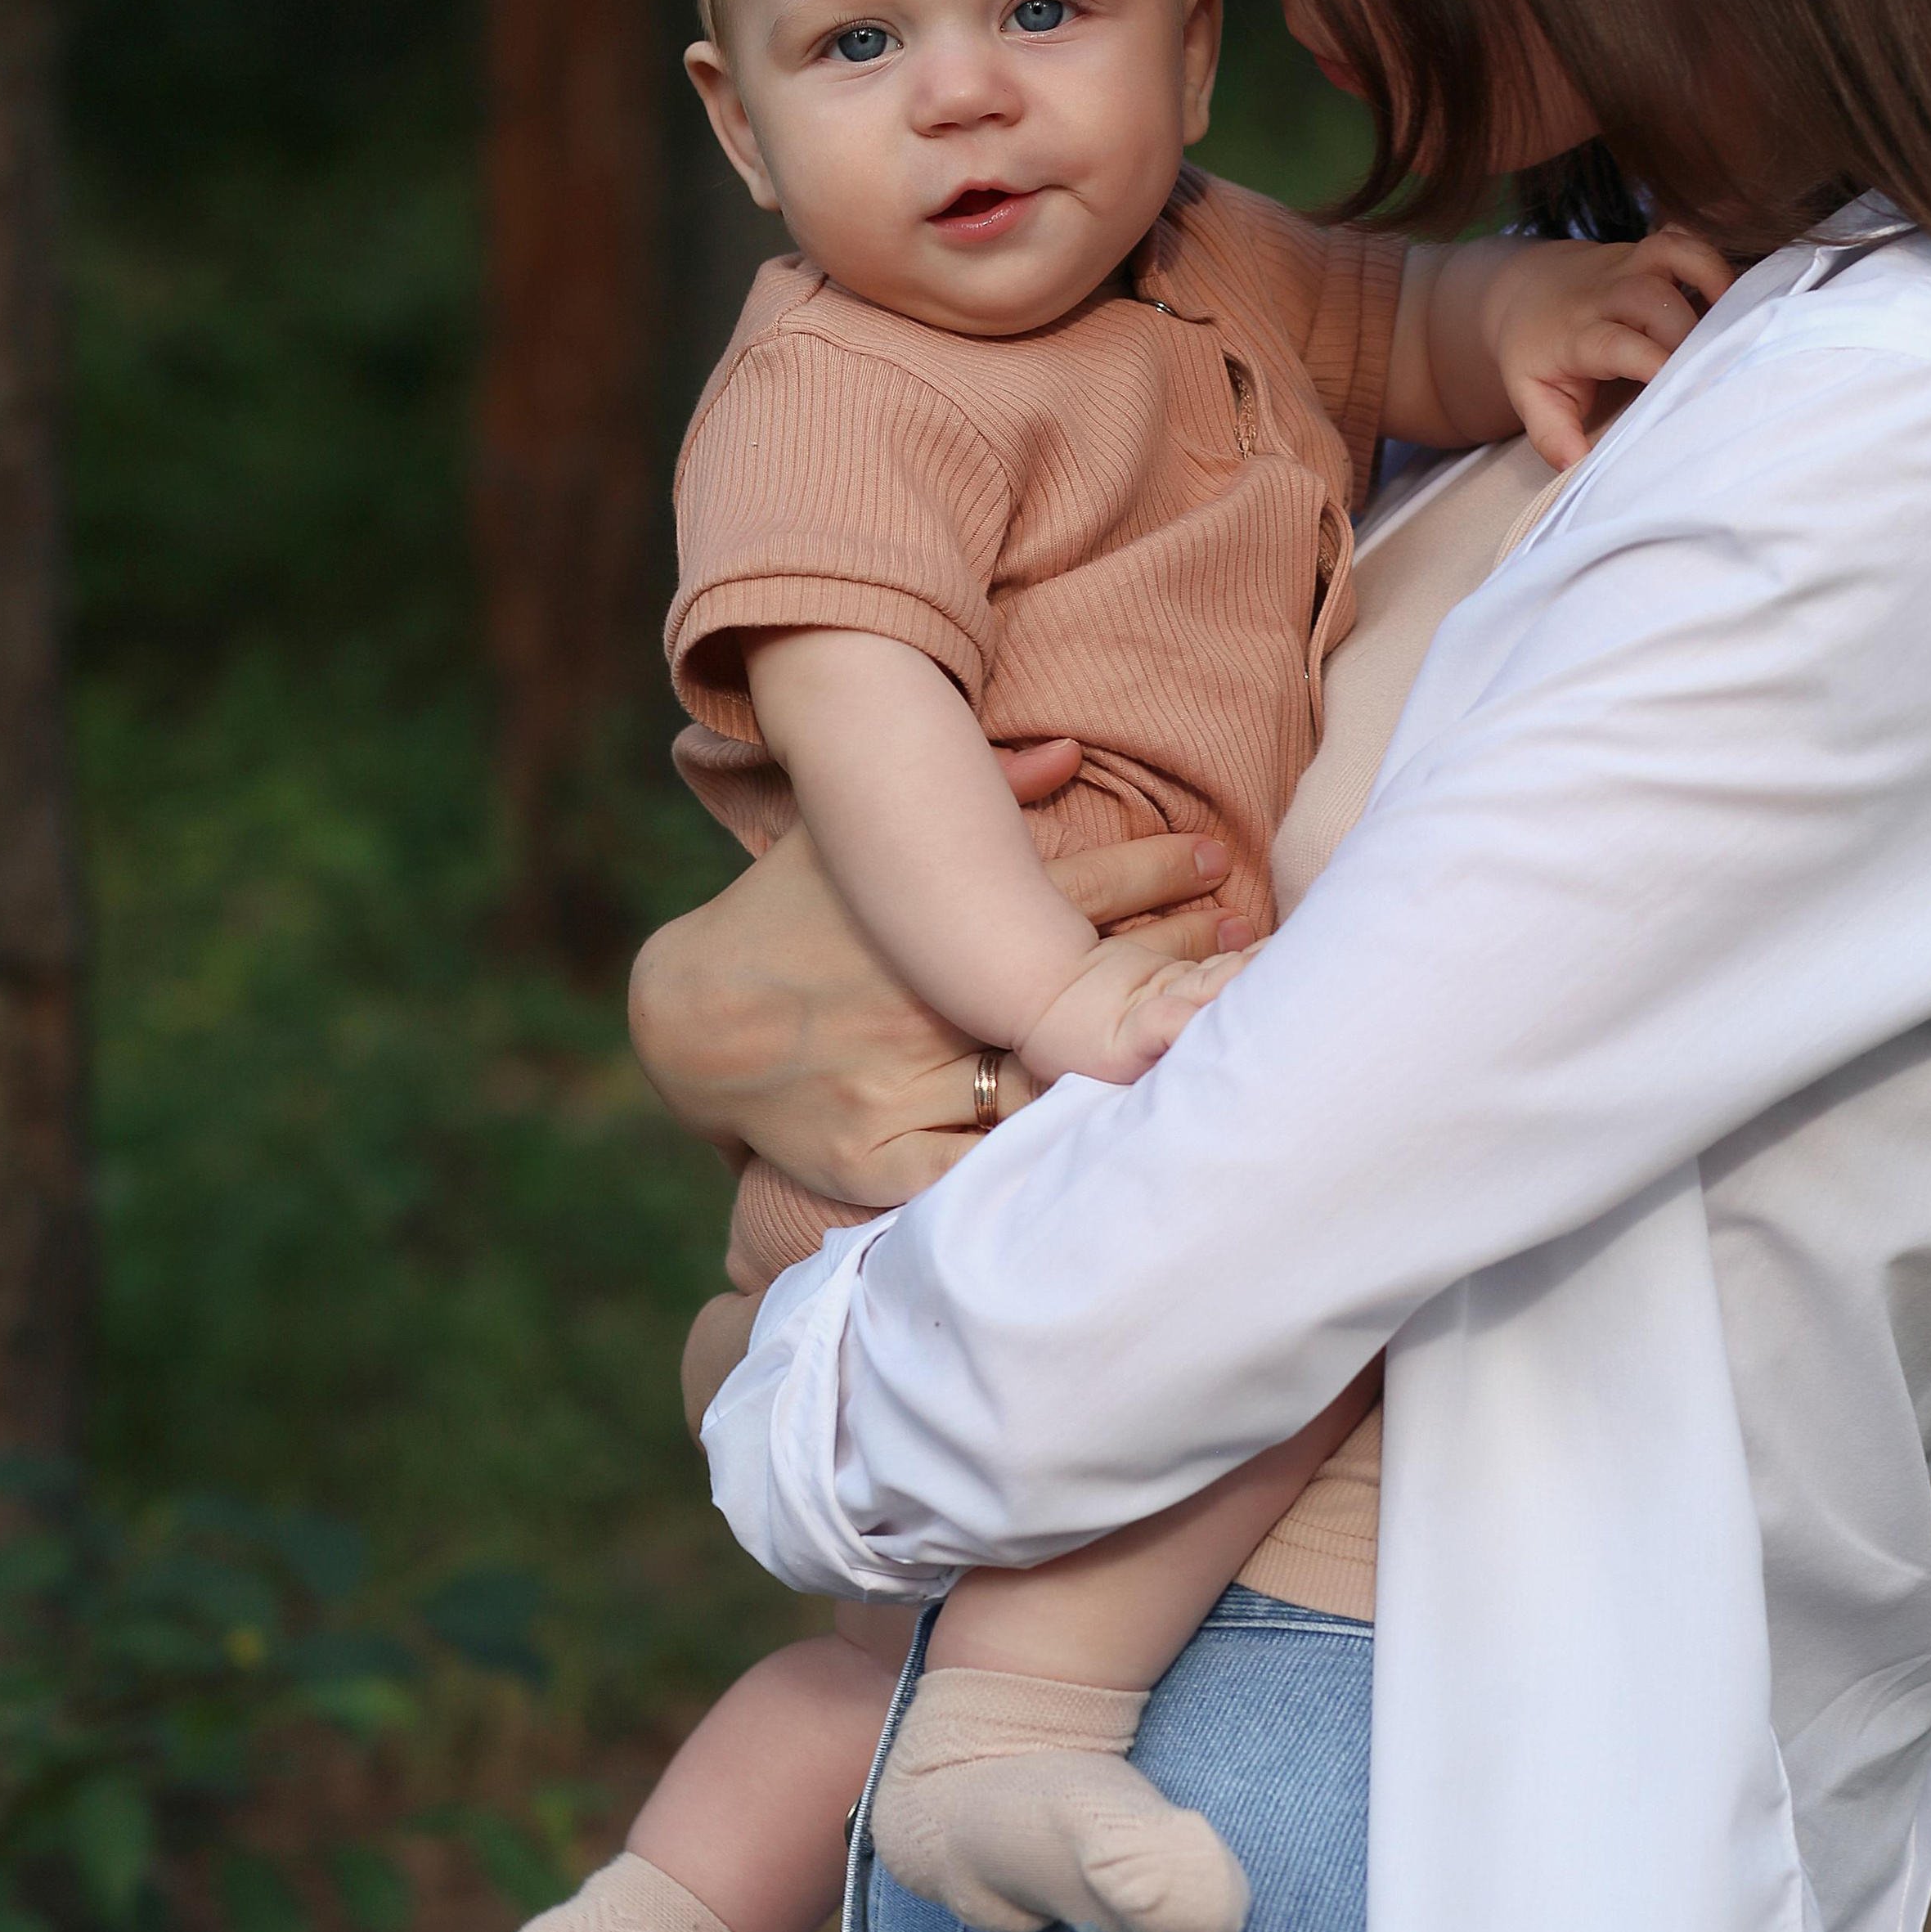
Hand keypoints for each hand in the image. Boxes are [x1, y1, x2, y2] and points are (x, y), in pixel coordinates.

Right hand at [628, 745, 1242, 1206]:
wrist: (685, 1021)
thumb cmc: (779, 920)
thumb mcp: (853, 840)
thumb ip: (964, 795)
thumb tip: (1066, 751)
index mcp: (928, 921)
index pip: (1064, 890)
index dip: (1153, 873)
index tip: (1214, 859)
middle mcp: (926, 1002)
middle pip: (1077, 985)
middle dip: (1171, 961)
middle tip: (1245, 946)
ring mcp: (902, 1085)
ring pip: (1042, 1085)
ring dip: (1126, 1067)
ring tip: (1207, 1048)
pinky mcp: (872, 1157)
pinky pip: (972, 1178)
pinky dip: (1034, 1180)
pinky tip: (1109, 1168)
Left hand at [1488, 224, 1734, 469]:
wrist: (1522, 288)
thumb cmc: (1536, 353)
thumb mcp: (1530, 397)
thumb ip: (1551, 433)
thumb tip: (1578, 468)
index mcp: (1580, 334)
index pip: (1623, 347)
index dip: (1658, 366)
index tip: (1689, 395)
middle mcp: (1607, 293)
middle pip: (1657, 302)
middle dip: (1692, 335)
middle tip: (1721, 370)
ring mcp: (1630, 265)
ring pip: (1676, 253)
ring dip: (1714, 279)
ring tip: (1742, 321)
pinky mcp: (1649, 251)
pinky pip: (1687, 239)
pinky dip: (1713, 259)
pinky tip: (1736, 297)